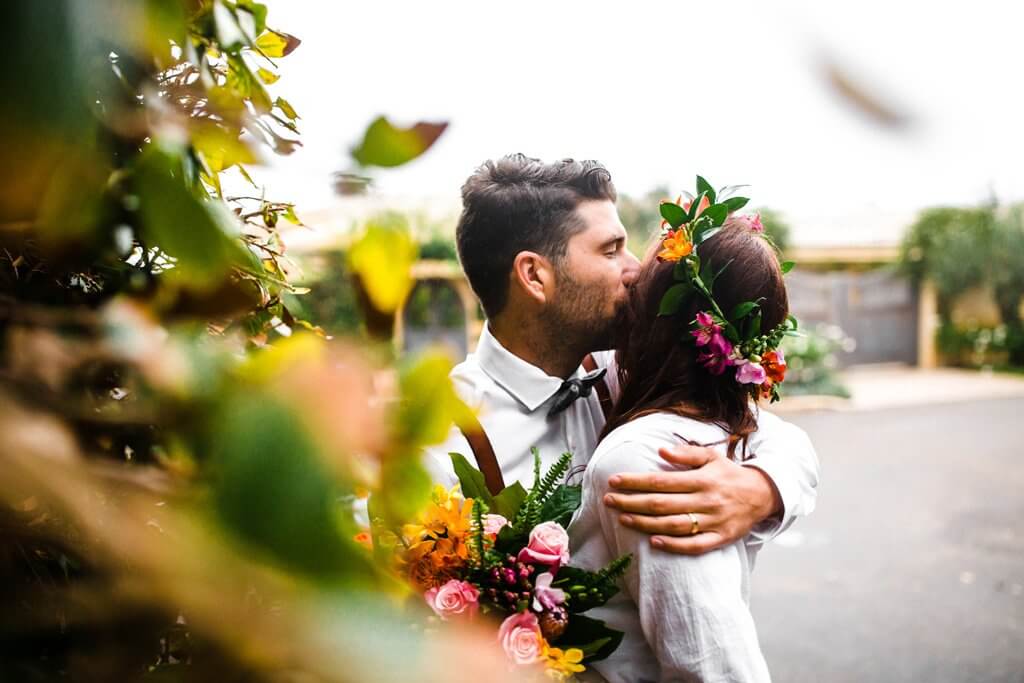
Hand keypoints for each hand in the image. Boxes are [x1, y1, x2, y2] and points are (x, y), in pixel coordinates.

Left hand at [603, 444, 781, 554]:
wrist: (763, 495)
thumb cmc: (730, 474)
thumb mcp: (711, 456)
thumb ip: (686, 453)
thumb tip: (661, 449)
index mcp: (701, 479)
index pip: (661, 481)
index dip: (635, 481)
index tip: (613, 481)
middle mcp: (706, 500)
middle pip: (662, 504)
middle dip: (631, 502)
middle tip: (608, 501)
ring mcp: (713, 521)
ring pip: (673, 525)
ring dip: (645, 523)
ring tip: (623, 518)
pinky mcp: (720, 538)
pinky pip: (694, 545)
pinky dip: (673, 545)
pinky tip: (653, 542)